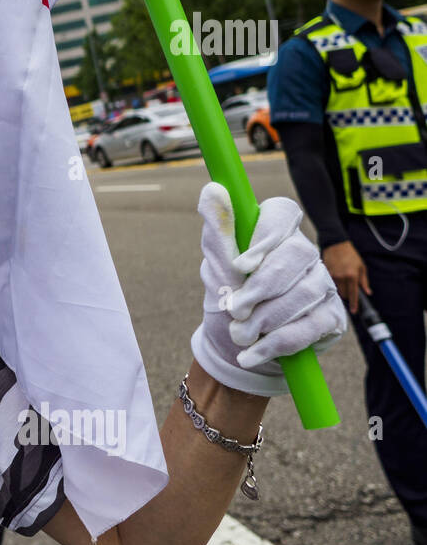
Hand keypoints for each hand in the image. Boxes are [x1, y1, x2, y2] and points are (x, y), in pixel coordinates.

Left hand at [191, 182, 346, 394]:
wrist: (233, 344)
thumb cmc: (226, 294)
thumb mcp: (215, 265)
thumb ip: (218, 230)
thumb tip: (213, 190)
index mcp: (277, 232)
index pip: (284, 214)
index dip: (265, 236)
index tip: (239, 266)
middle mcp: (305, 253)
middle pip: (296, 256)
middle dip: (261, 287)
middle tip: (234, 310)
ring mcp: (323, 283)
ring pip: (305, 293)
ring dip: (266, 318)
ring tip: (240, 334)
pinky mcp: (331, 316)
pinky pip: (311, 326)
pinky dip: (277, 343)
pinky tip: (251, 354)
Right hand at [321, 240, 369, 314]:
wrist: (336, 245)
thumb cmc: (351, 255)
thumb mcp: (361, 267)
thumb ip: (364, 281)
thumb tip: (368, 292)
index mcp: (352, 276)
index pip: (353, 294)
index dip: (354, 304)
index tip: (354, 311)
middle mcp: (342, 277)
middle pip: (343, 294)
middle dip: (347, 294)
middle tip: (349, 289)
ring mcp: (332, 276)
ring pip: (336, 290)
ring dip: (340, 289)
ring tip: (342, 281)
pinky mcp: (326, 273)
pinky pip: (330, 283)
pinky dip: (334, 283)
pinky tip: (336, 276)